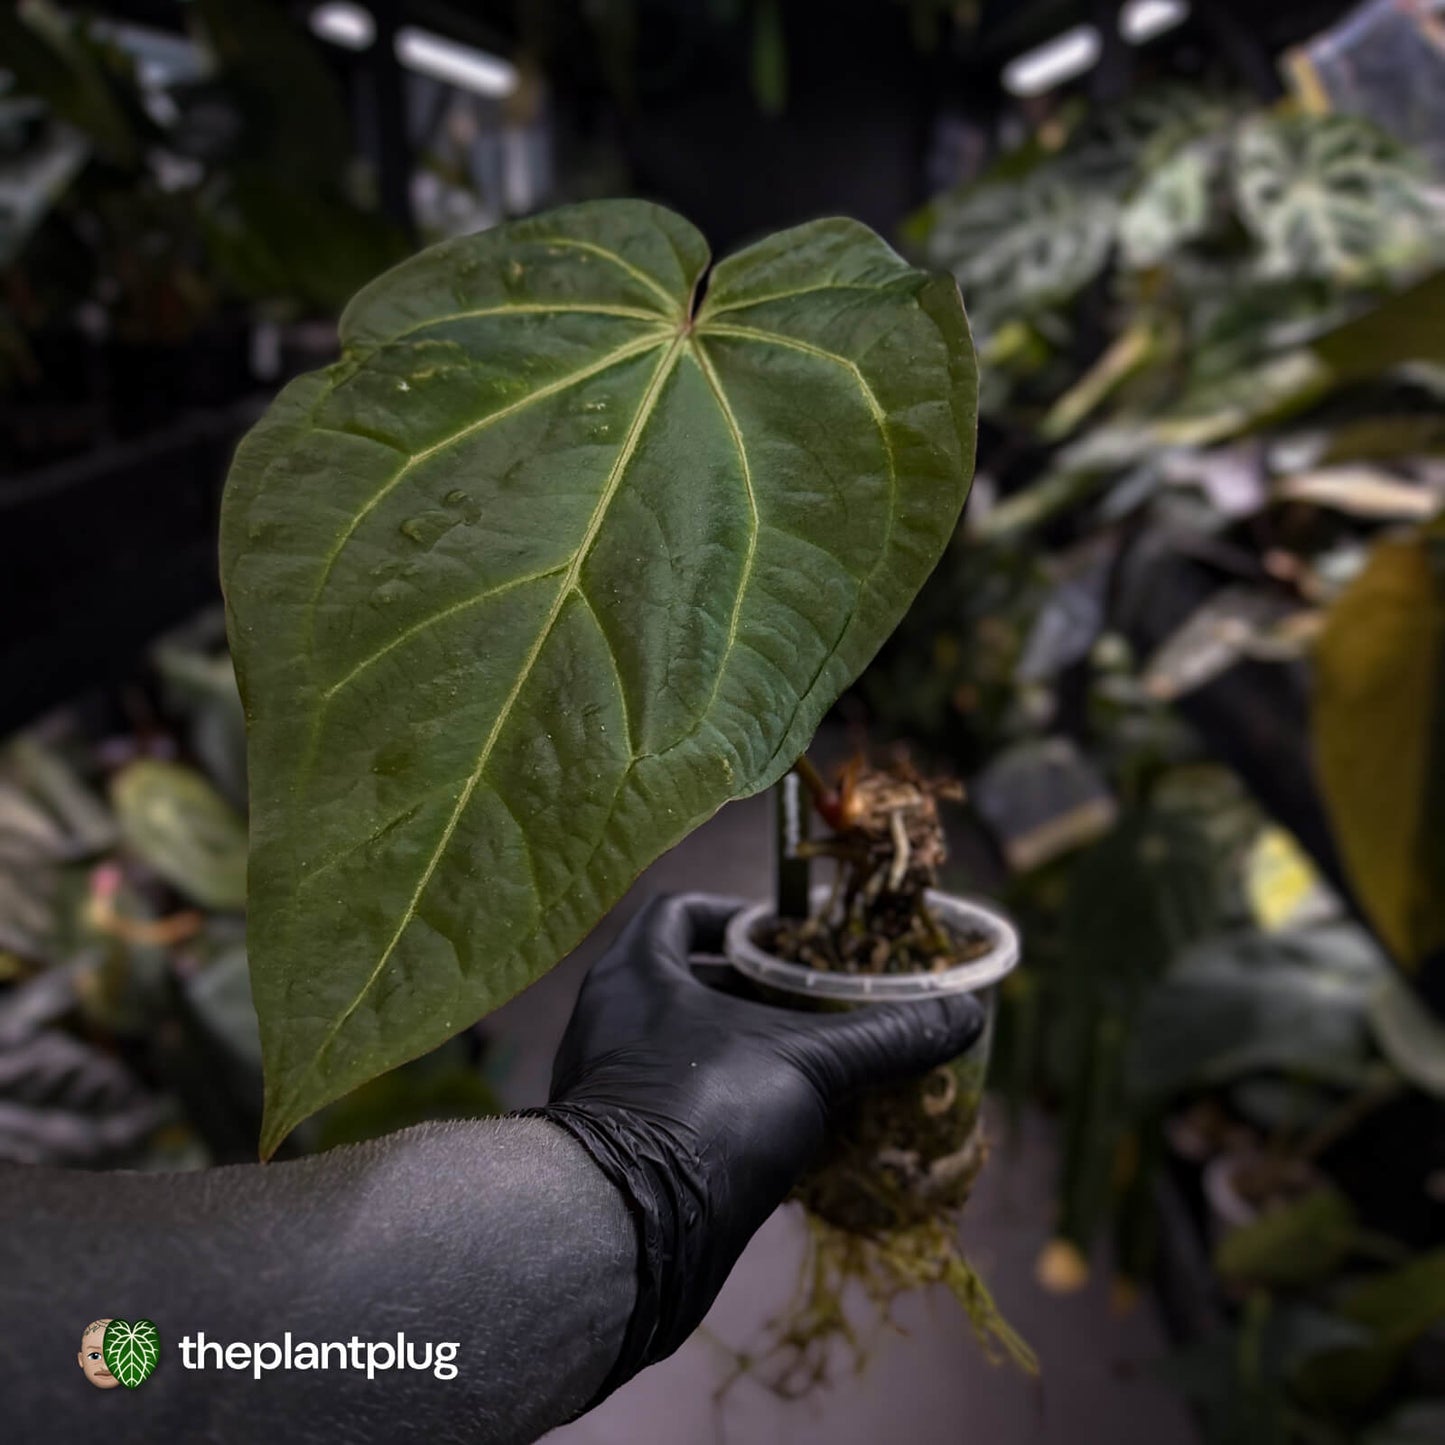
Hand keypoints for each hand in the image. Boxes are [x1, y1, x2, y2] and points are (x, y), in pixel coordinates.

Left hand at [531, 892, 984, 1396]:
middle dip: (751, 990)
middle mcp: (611, 1021)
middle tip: (813, 1001)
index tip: (786, 938)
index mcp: (636, 973)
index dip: (734, 915)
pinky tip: (785, 1129)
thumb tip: (966, 1013)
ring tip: (811, 1062)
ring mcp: (612, 1087)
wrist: (629, 1235)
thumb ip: (882, 1035)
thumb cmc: (705, 1111)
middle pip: (686, 981)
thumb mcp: (807, 1062)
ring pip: (685, 1049)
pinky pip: (681, 1106)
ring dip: (743, 1052)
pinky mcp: (624, 1149)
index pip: (679, 910)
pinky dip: (729, 1107)